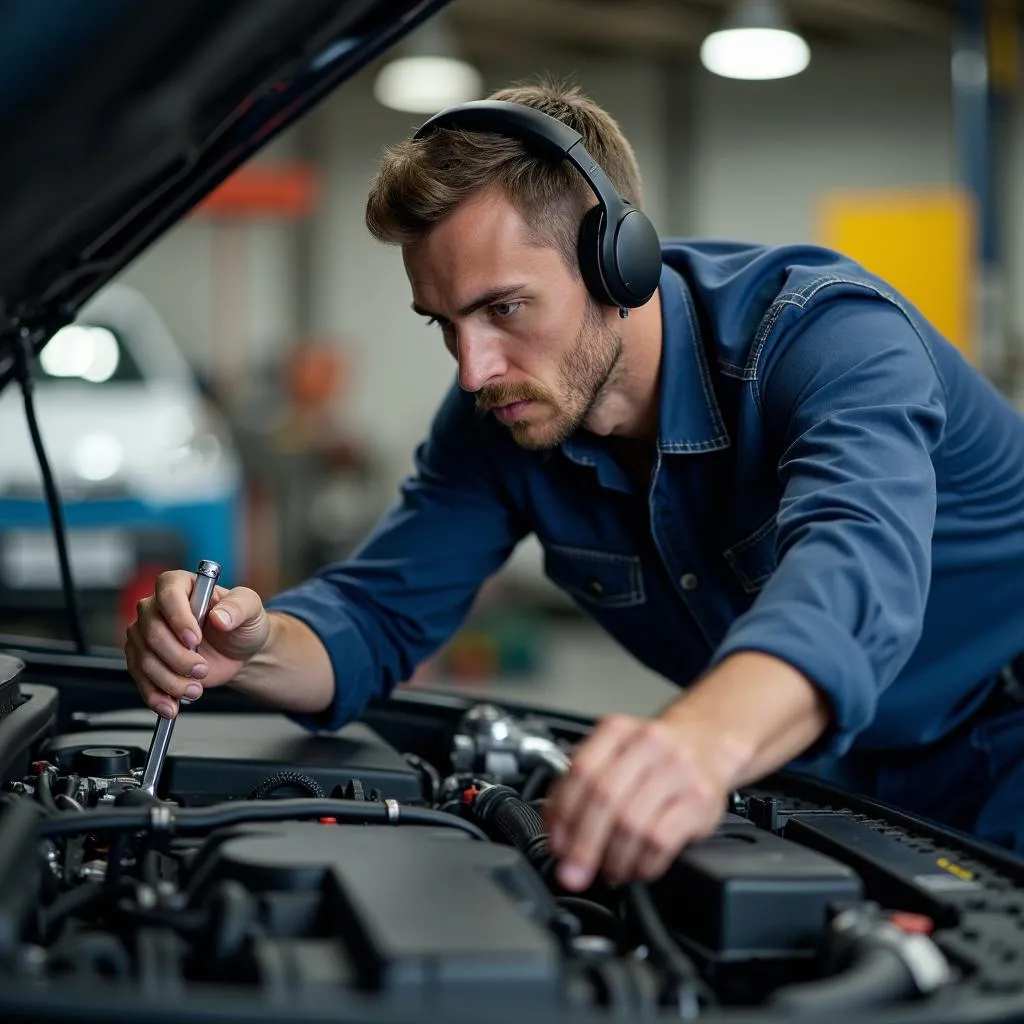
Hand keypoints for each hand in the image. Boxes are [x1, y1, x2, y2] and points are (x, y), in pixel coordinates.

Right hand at [124, 569, 269, 719]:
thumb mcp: (251, 608)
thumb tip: (219, 616)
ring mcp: (146, 634)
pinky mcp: (144, 660)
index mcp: (180, 584)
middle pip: (153, 632)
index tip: (194, 638)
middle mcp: (156, 607)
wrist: (239, 651)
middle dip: (178, 657)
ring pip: (145, 660)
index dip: (178, 618)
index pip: (168, 595)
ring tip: (195, 689)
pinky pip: (141, 680)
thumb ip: (238, 606)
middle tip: (202, 669)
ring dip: (170, 680)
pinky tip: (171, 706)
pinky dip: (156, 696)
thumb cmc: (241, 623)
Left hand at [543, 712, 731, 891]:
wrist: (708, 741)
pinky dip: (643, 863)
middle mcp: (649, 744)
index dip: (563, 813)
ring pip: (632, 823)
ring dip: (614, 859)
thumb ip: (584, 785)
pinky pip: (662, 840)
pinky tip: (638, 868)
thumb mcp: (617, 753)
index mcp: (618, 730)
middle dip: (584, 844)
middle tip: (574, 872)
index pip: (581, 770)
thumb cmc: (654, 756)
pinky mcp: (700, 800)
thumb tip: (557, 833)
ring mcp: (678, 770)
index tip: (557, 844)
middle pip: (605, 798)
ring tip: (610, 871)